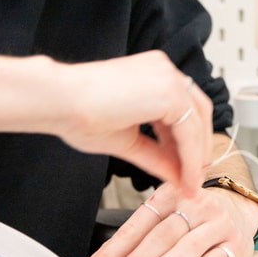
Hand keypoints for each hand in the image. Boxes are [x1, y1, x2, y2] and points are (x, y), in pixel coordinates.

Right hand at [47, 51, 210, 197]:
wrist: (59, 101)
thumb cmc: (78, 113)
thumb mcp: (127, 140)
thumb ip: (155, 155)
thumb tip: (176, 175)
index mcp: (153, 75)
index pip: (183, 110)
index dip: (188, 143)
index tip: (185, 171)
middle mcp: (164, 71)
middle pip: (198, 113)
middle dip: (198, 150)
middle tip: (194, 180)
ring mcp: (168, 77)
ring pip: (197, 122)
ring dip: (195, 157)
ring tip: (190, 185)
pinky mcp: (169, 90)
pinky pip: (189, 130)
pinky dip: (190, 157)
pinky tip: (184, 178)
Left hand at [79, 180, 257, 256]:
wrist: (239, 207)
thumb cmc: (195, 216)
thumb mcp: (164, 215)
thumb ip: (135, 239)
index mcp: (171, 194)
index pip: (137, 225)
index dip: (114, 250)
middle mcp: (195, 205)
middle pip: (160, 235)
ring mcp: (217, 223)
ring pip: (186, 247)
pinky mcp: (235, 243)